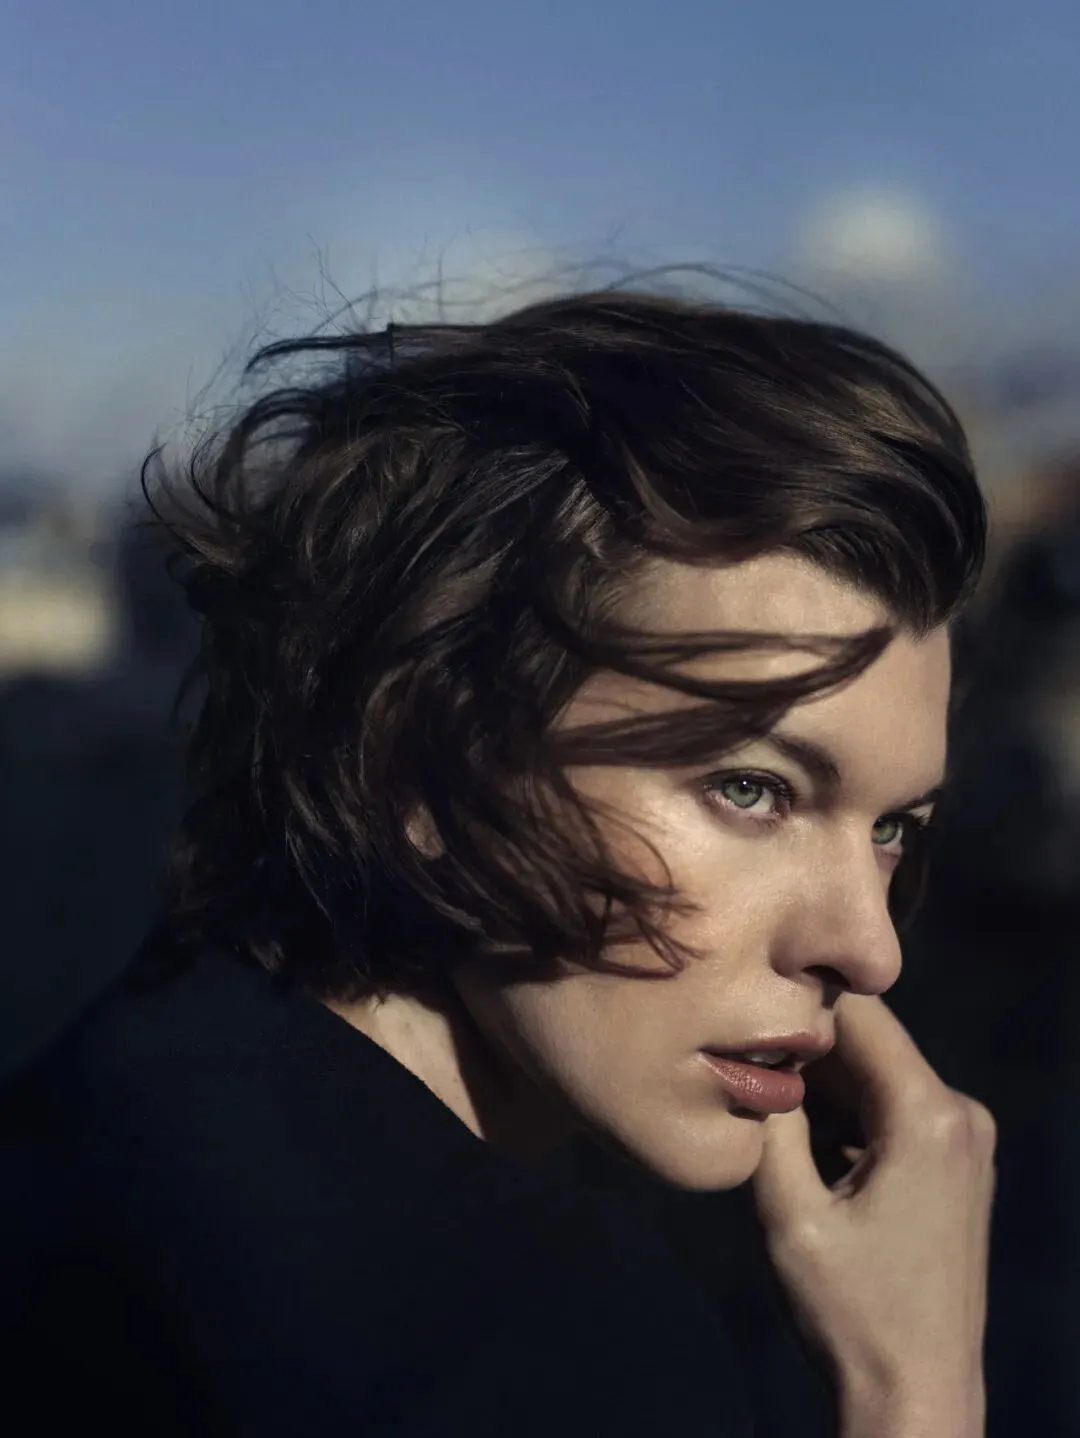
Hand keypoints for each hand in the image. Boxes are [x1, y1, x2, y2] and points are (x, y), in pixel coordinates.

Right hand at [750, 993, 995, 1427]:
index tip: (742, 1006)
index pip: (861, 1012)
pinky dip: (848, 1110)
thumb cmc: (851, 1310)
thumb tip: (753, 1052)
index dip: (799, 1001)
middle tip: (740, 1051)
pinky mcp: (958, 1164)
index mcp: (929, 1114)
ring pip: (879, 1075)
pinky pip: (894, 1108)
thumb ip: (772, 1123)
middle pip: (871, 1043)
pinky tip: (799, 1128)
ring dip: (822, 1080)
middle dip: (805, 1044)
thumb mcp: (790, 1213)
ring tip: (760, 1087)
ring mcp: (966, 1138)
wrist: (918, 1394)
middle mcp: (961, 1112)